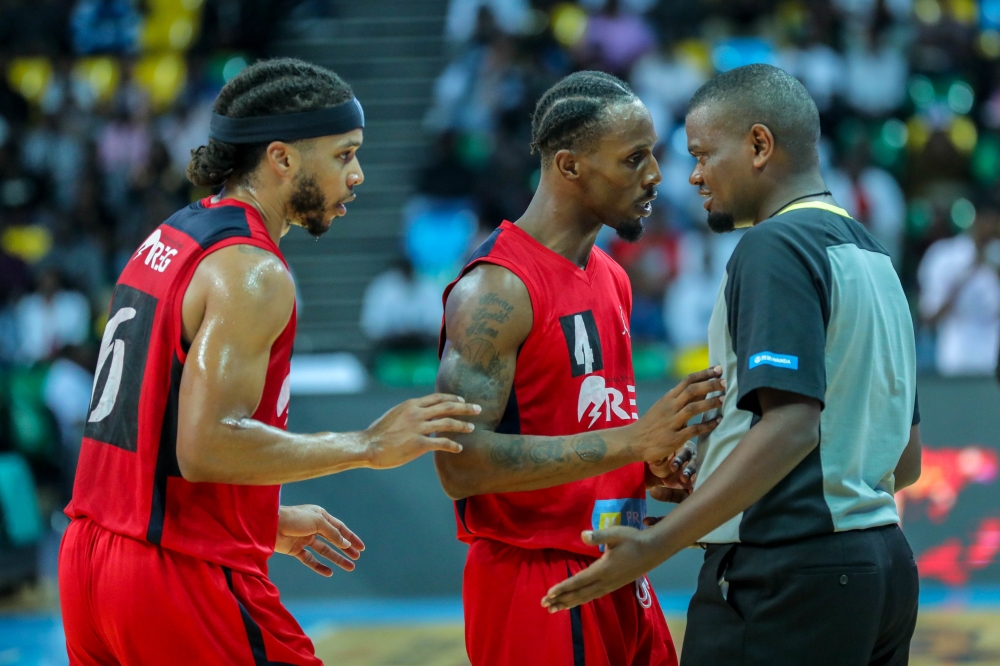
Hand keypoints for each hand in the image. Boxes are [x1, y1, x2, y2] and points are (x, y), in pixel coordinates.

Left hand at [275, 504, 364, 576]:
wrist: (270, 525)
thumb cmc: (295, 518)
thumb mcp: (318, 522)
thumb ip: (333, 534)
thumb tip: (346, 543)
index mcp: (320, 516)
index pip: (339, 528)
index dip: (351, 537)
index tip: (361, 547)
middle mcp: (313, 527)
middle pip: (333, 540)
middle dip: (346, 549)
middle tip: (357, 558)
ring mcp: (304, 539)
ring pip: (324, 550)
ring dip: (336, 559)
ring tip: (350, 567)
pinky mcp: (295, 549)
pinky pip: (310, 559)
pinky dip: (319, 566)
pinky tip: (329, 572)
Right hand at [363, 393, 481, 468]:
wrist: (368, 445)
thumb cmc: (378, 433)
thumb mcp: (395, 415)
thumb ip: (409, 412)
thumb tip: (419, 413)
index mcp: (411, 405)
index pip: (437, 398)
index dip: (452, 398)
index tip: (462, 400)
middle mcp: (417, 413)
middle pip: (448, 406)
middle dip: (465, 407)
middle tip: (478, 409)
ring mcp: (418, 428)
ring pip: (448, 423)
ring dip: (462, 425)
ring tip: (472, 428)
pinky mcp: (419, 444)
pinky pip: (441, 443)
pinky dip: (452, 445)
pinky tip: (459, 448)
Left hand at [541, 527, 660, 611]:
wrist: (653, 550)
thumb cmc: (633, 539)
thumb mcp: (616, 534)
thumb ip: (599, 536)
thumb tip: (583, 535)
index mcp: (603, 570)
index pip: (578, 581)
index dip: (563, 587)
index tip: (549, 593)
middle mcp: (604, 582)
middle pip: (579, 594)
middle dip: (561, 599)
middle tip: (544, 605)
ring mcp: (609, 586)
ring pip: (585, 598)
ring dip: (569, 603)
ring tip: (554, 608)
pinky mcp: (613, 586)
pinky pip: (593, 596)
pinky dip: (580, 601)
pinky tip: (574, 602)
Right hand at [628, 367, 724, 463]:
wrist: (634, 441)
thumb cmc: (651, 424)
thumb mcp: (663, 407)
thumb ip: (680, 399)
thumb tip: (702, 389)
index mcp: (668, 398)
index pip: (687, 380)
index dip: (704, 373)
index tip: (718, 369)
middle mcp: (670, 407)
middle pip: (692, 391)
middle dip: (710, 385)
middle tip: (725, 382)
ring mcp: (671, 422)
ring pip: (693, 408)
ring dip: (710, 402)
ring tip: (724, 399)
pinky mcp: (674, 438)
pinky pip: (693, 430)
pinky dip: (707, 425)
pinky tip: (718, 421)